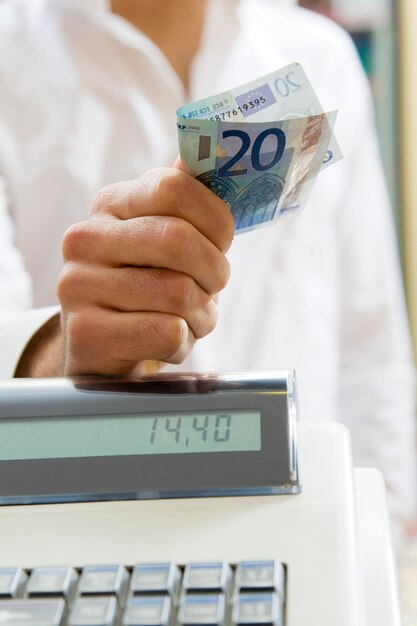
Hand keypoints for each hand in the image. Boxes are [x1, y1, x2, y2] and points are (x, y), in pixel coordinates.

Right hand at [56, 167, 233, 375]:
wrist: (104, 350)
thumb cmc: (149, 289)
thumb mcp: (163, 241)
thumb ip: (185, 202)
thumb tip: (211, 152)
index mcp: (110, 204)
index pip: (173, 188)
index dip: (216, 219)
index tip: (222, 243)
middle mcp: (85, 238)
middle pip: (178, 241)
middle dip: (215, 272)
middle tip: (213, 288)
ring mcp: (78, 285)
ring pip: (178, 293)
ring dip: (203, 315)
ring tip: (191, 319)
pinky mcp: (86, 333)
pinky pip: (167, 333)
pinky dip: (184, 343)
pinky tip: (168, 342)